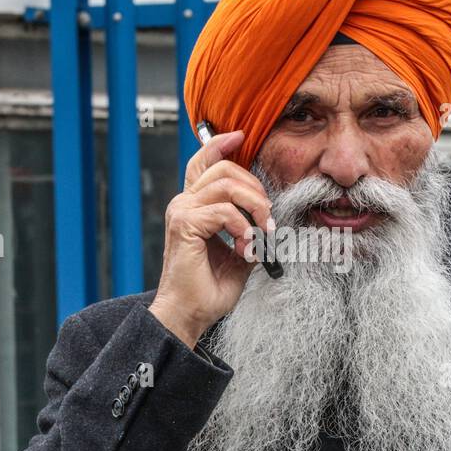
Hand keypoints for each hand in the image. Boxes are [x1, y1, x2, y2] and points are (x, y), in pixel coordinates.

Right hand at [149, 129, 273, 348]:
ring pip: (226, 185)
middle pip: (223, 168)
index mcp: (194, 205)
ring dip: (253, 207)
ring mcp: (181, 211)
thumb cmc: (208, 289)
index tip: (241, 136)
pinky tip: (244, 247)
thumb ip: (249, 230)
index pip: (202, 160)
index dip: (220, 143)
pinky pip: (223, 211)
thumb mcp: (239, 254)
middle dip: (255, 188)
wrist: (189, 314)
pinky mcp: (184, 225)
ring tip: (260, 235)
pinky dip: (241, 228)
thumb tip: (269, 220)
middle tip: (268, 217)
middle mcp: (184, 203)